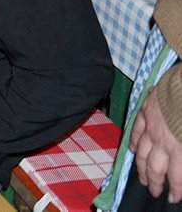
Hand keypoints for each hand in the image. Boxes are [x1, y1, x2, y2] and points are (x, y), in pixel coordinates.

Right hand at [131, 86, 181, 201]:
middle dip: (153, 182)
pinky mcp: (145, 111)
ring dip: (140, 166)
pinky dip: (133, 142)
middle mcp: (162, 141)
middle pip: (154, 167)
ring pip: (141, 152)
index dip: (174, 190)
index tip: (173, 198)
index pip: (175, 177)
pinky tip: (133, 150)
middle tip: (153, 191)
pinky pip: (135, 130)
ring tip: (142, 177)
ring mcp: (150, 125)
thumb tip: (181, 165)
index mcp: (179, 149)